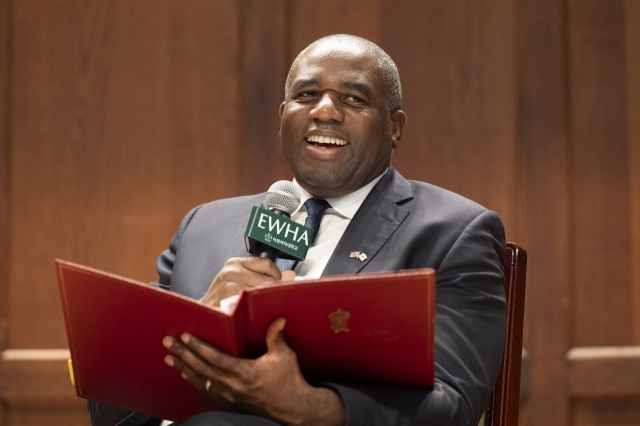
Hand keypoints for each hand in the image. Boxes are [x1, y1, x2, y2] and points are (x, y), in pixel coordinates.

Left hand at [162, 318, 345, 425]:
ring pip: (201, 381)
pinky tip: (186, 375)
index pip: (215, 358)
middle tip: (168, 343)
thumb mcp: (284, 356)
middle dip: (183, 354)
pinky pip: (207, 390)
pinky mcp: (231, 401)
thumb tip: (278, 320)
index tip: (185, 337)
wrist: (292, 407)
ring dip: (184, 368)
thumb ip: (276, 337)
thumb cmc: (288, 381)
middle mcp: (233, 385)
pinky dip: (194, 381)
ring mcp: (230, 395)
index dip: (199, 347)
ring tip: (170, 358)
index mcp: (244, 372)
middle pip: (202, 368)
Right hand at [200, 257, 295, 306]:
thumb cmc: (222, 298)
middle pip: (267, 279)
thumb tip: (291, 275)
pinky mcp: (229, 299)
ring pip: (262, 292)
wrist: (204, 314)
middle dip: (271, 291)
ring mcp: (230, 285)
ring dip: (265, 301)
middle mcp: (232, 271)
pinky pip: (253, 303)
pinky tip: (253, 312)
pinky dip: (257, 309)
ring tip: (258, 306)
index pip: (267, 264)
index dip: (275, 276)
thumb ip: (264, 276)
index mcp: (235, 263)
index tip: (273, 285)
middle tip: (266, 300)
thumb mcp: (241, 281)